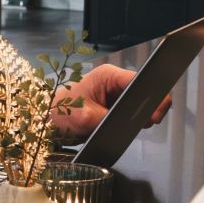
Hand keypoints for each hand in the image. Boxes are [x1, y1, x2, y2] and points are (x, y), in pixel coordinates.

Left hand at [50, 64, 170, 139]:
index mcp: (108, 75)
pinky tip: (128, 127)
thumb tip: (129, 123)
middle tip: (147, 123)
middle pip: (144, 91)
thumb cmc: (60, 111)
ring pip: (140, 102)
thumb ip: (108, 118)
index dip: (153, 96)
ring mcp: (116, 93)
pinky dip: (134, 120)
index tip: (156, 114)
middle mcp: (114, 81)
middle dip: (149, 107)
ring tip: (135, 126)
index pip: (140, 80)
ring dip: (141, 115)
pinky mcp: (115, 105)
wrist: (48, 120)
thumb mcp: (85, 117)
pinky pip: (132, 111)